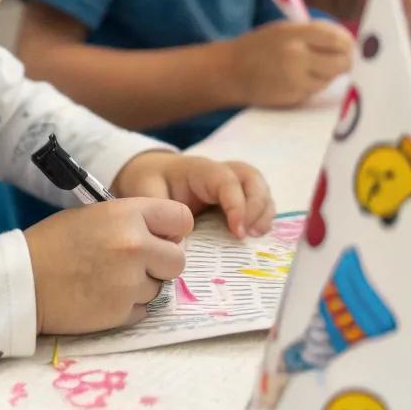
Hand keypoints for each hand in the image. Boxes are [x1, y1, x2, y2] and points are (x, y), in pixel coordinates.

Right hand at [24, 197, 192, 333]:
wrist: (21, 281)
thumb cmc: (54, 243)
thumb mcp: (95, 214)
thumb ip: (133, 221)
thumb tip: (166, 237)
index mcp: (128, 214)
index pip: (182, 219)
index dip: (173, 230)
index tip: (161, 237)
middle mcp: (135, 246)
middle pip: (178, 260)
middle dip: (161, 263)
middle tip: (135, 263)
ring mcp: (130, 282)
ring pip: (159, 287)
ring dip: (140, 286)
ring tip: (106, 279)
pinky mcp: (121, 312)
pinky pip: (142, 309)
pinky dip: (126, 306)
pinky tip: (101, 296)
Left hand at [114, 151, 274, 239]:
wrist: (152, 174)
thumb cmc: (151, 181)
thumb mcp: (146, 192)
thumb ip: (159, 211)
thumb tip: (177, 239)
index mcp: (200, 170)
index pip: (226, 181)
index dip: (237, 205)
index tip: (237, 232)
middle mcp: (221, 173)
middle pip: (251, 178)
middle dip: (257, 205)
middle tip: (250, 234)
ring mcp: (231, 184)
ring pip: (259, 187)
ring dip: (264, 211)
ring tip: (257, 236)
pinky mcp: (235, 198)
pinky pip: (257, 201)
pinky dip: (262, 216)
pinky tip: (257, 236)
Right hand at [227, 20, 353, 109]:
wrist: (229, 72)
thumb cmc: (257, 47)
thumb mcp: (283, 30)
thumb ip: (312, 33)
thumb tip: (344, 40)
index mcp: (294, 34)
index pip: (335, 37)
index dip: (347, 42)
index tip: (348, 44)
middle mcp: (297, 57)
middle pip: (340, 62)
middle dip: (346, 61)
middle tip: (344, 59)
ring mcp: (296, 80)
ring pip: (330, 78)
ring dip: (329, 73)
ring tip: (314, 67)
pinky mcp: (294, 97)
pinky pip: (316, 90)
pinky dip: (315, 84)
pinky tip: (301, 78)